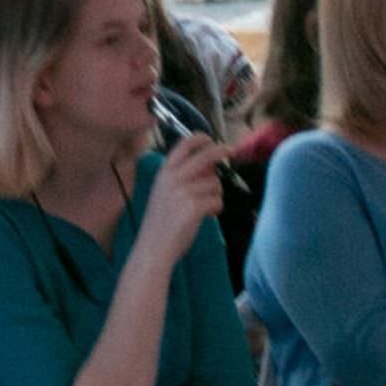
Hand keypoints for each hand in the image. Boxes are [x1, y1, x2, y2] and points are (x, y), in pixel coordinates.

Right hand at [130, 134, 227, 273]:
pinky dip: (216, 209)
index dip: (200, 138)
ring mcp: (183, 192)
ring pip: (215, 183)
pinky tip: (207, 216)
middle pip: (206, 155)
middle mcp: (173, 178)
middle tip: (231, 151)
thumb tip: (210, 167)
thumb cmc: (161, 222)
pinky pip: (217, 200)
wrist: (154, 247)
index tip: (211, 139)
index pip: (183, 146)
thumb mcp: (164, 192)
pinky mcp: (194, 207)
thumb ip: (183, 177)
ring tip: (205, 208)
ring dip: (216, 195)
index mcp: (164, 172)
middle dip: (221, 151)